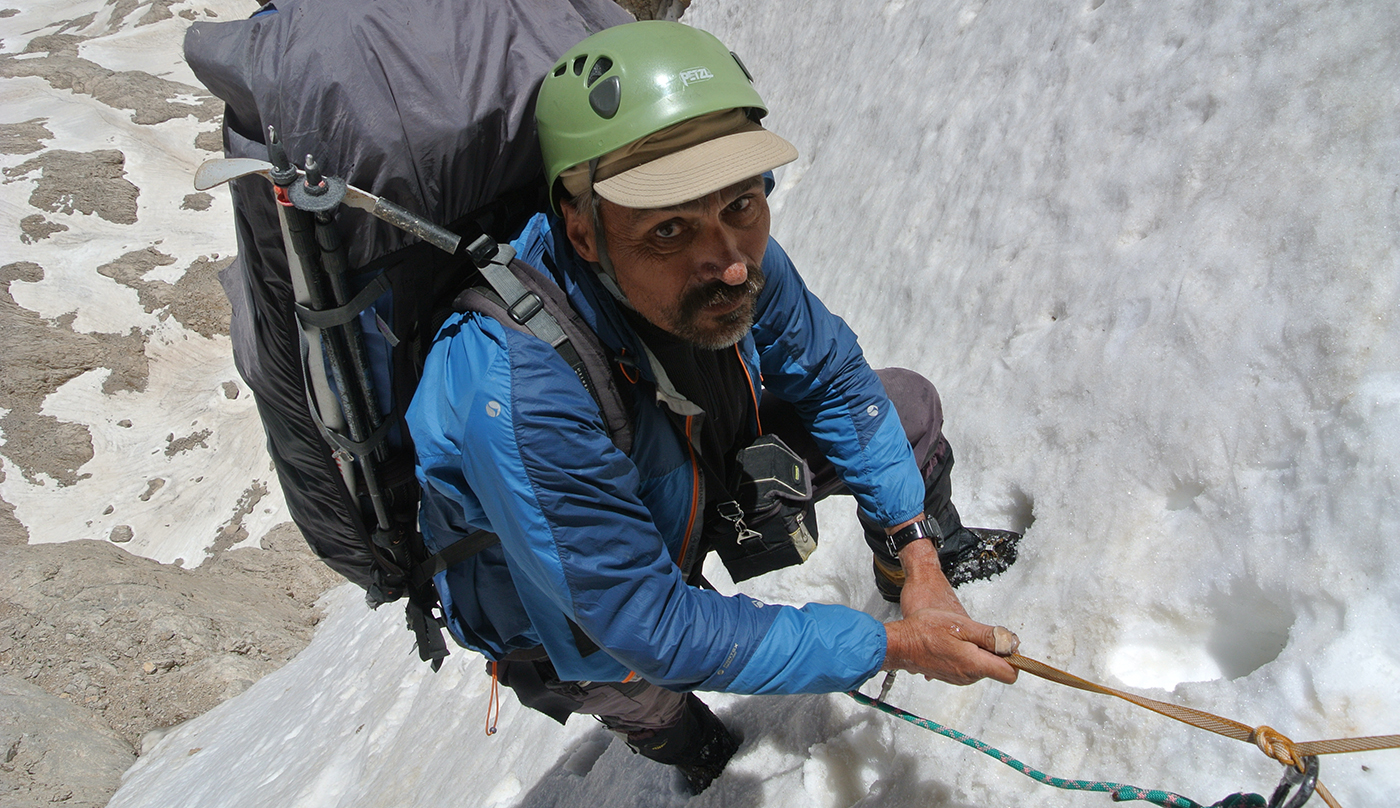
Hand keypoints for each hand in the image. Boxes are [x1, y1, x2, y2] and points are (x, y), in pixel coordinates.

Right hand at [881, 538, 1017, 684]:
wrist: (900, 643)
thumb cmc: (926, 631)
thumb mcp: (962, 625)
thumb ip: (989, 636)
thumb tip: (1012, 643)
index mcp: (975, 665)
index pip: (1011, 673)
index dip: (1013, 658)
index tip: (1005, 643)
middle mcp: (969, 676)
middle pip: (996, 668)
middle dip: (992, 651)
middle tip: (974, 632)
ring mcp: (959, 678)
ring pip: (982, 666)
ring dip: (977, 651)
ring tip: (959, 636)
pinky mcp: (951, 676)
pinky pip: (968, 667)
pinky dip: (966, 655)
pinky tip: (951, 643)